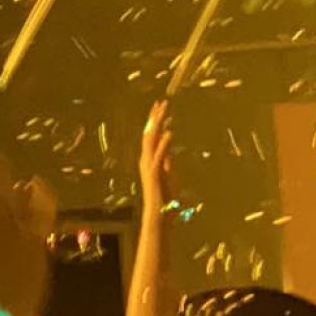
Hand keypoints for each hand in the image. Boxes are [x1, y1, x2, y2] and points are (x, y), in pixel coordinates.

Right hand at [138, 99, 172, 216]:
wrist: (158, 213)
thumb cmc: (164, 196)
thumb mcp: (168, 173)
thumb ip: (167, 159)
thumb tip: (168, 148)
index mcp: (148, 159)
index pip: (150, 135)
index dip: (154, 120)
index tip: (159, 106)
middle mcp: (146, 159)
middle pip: (149, 134)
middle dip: (155, 118)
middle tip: (161, 102)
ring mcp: (149, 165)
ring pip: (151, 141)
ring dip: (158, 125)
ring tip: (164, 112)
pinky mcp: (154, 172)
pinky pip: (159, 155)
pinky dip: (164, 143)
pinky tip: (169, 132)